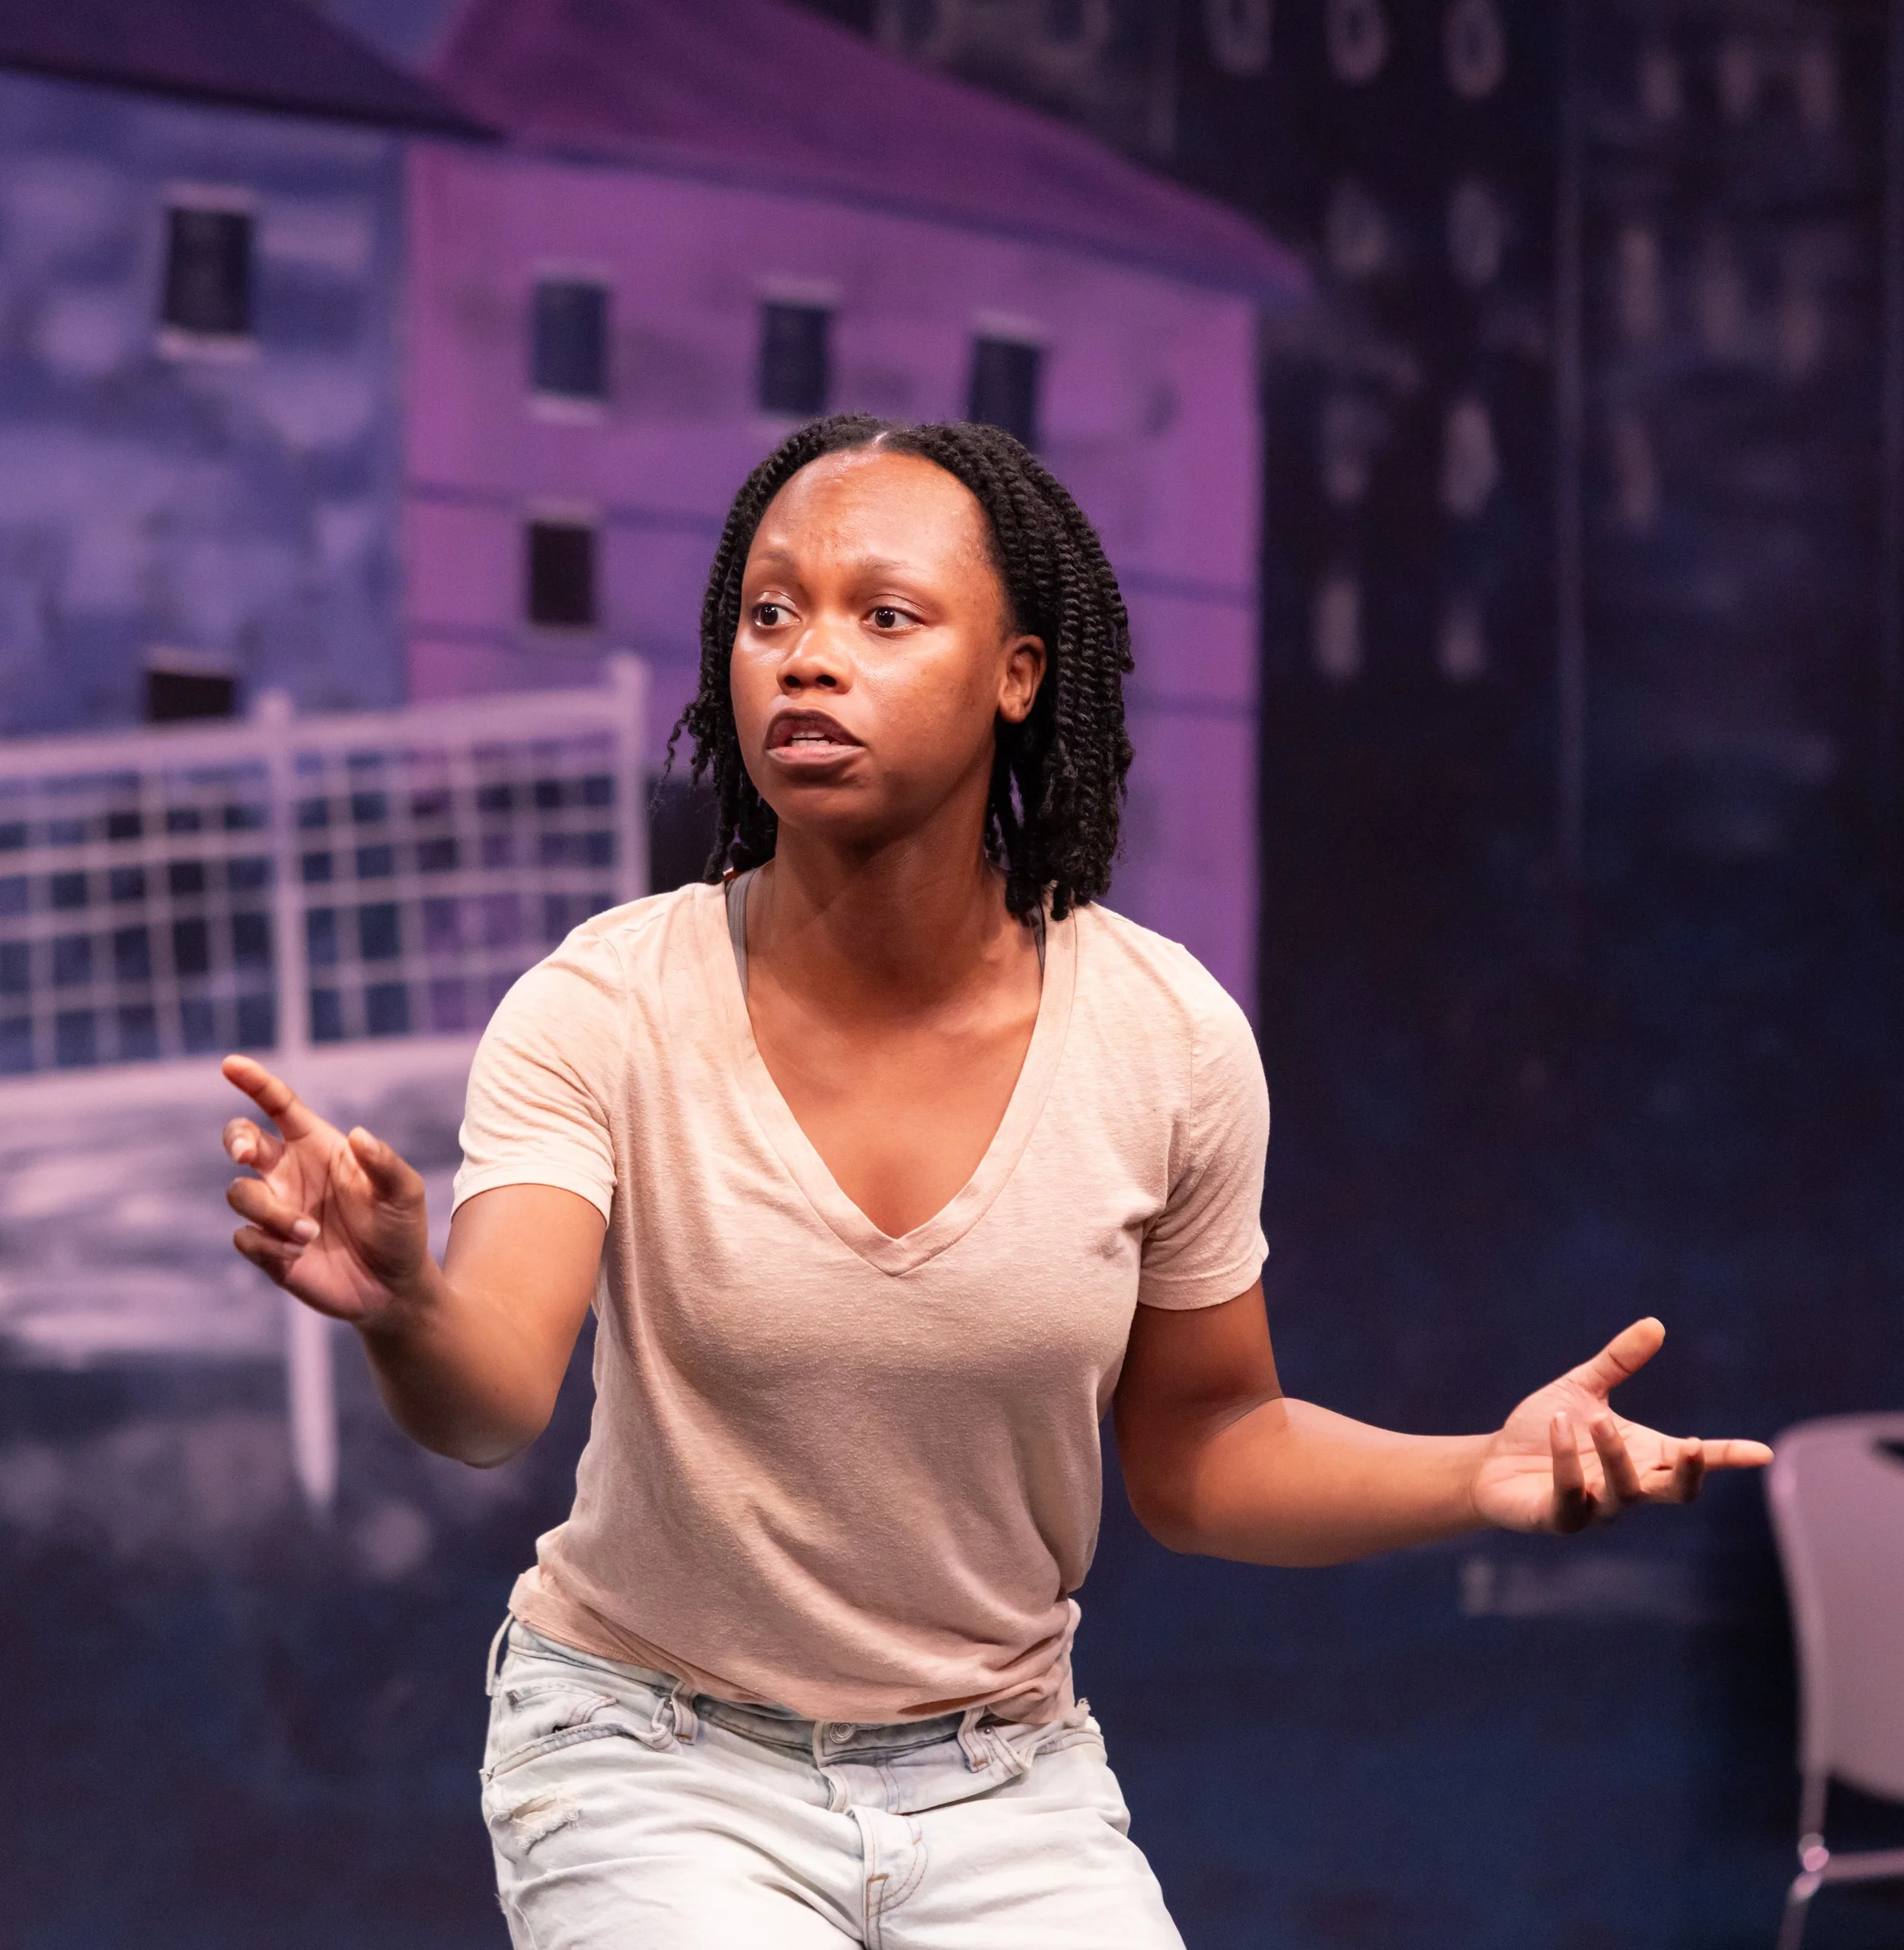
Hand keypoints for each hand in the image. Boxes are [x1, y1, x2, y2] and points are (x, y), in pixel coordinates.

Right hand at [221, 1053, 431, 1325]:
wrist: (393, 1287)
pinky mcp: (266, 1247)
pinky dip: (269, 1243)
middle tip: (249, 1155)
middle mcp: (289, 1172)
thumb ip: (384, 1162)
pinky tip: (300, 1253)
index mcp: (318, 1147)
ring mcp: (276, 1209)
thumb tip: (357, 1134)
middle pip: (241, 1139)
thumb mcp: (404, 1192)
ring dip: (271, 1211)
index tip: (231, 1064)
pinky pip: (244, 1236)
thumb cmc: (400, 1228)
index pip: (279, 1106)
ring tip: (311, 1232)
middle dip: (236, 1140)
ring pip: (239, 1193)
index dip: (255, 1082)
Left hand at [1470, 1317, 1770, 1534]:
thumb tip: (1656, 1323)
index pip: (1693, 1461)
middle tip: (1690, 1445)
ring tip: (1593, 1419)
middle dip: (1687, 1473)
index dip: (1726, 1458)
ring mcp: (1597, 1508)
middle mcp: (1628, 1487)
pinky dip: (1567, 1462)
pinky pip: (1573, 1498)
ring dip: (1612, 1454)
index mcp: (1642, 1456)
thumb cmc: (1544, 1429)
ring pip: (1625, 1492)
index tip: (1761, 1453)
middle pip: (1674, 1492)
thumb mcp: (1583, 1388)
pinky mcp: (1560, 1519)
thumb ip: (1619, 1361)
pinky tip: (1558, 1427)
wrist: (1493, 1462)